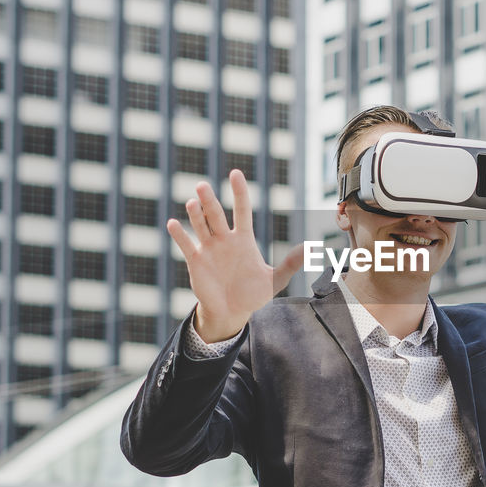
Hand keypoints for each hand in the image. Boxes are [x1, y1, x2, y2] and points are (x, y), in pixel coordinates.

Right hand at [167, 169, 304, 342]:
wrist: (231, 312)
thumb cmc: (253, 294)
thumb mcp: (275, 280)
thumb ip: (291, 263)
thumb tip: (312, 247)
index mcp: (243, 239)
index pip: (241, 210)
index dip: (239, 192)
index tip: (235, 173)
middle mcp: (224, 239)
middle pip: (216, 215)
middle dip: (210, 200)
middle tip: (202, 185)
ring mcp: (209, 249)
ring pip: (200, 226)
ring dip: (195, 214)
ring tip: (192, 202)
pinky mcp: (195, 261)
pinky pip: (186, 245)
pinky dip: (179, 235)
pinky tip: (173, 224)